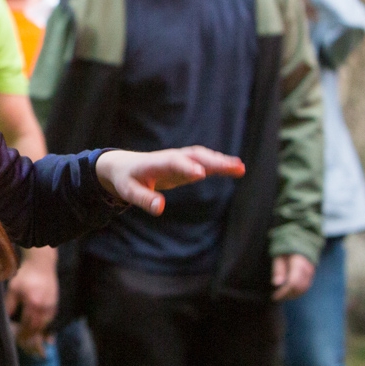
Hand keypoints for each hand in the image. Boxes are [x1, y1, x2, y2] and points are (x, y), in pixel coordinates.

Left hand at [6, 246, 57, 345]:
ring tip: (33, 342)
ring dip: (39, 334)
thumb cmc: (25, 276)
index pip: (27, 325)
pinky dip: (47, 328)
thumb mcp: (13, 288)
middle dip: (31, 338)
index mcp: (32, 303)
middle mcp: (43, 307)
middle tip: (24, 344)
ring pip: (45, 325)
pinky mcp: (55, 304)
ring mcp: (51, 306)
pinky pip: (51, 320)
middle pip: (37, 328)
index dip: (23, 334)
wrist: (41, 265)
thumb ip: (10, 304)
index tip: (18, 340)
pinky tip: (44, 335)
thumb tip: (7, 319)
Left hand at [95, 147, 244, 214]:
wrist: (123, 165)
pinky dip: (219, 164)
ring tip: (240, 168)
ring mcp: (179, 159)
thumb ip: (144, 199)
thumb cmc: (126, 180)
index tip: (201, 174)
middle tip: (234, 168)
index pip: (173, 163)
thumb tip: (160, 208)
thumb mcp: (129, 192)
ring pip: (202, 157)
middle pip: (194, 157)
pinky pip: (204, 161)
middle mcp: (171, 158)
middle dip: (213, 162)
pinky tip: (236, 168)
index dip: (187, 168)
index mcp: (155, 164)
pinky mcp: (185, 164)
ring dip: (220, 161)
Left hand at [272, 253, 314, 300]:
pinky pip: (306, 287)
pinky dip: (297, 292)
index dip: (284, 292)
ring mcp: (311, 273)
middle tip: (276, 297)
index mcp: (298, 264)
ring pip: (303, 289)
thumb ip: (278, 270)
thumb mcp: (278, 257)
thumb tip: (276, 284)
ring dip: (292, 295)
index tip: (274, 296)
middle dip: (287, 295)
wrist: (301, 242)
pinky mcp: (311, 275)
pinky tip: (289, 292)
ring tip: (281, 296)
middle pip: (299, 288)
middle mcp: (307, 270)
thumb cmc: (286, 250)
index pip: (293, 283)